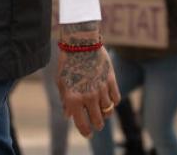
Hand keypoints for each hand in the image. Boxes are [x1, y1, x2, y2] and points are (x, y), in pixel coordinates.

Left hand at [57, 22, 121, 136]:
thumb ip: (65, 100)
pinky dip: (113, 102)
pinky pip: (116, 99)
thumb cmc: (67, 62)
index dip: (86, 132)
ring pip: (108, 111)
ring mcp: (101, 90)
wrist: (80, 43)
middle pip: (98, 121)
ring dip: (105, 113)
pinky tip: (109, 99)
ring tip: (102, 111)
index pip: (82, 124)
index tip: (88, 134)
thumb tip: (68, 115)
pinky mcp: (111, 81)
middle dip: (97, 125)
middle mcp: (89, 97)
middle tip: (96, 124)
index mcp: (74, 99)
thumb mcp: (60, 82)